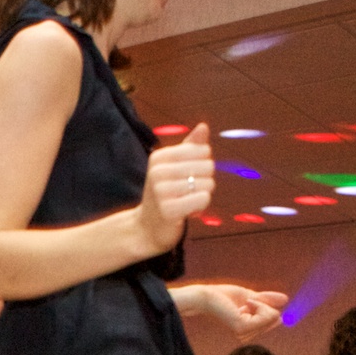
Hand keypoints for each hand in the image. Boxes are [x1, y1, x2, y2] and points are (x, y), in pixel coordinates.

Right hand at [137, 122, 212, 254]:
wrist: (147, 227)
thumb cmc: (165, 194)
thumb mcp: (174, 167)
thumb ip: (190, 147)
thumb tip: (203, 127)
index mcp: (159, 157)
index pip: (202, 150)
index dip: (203, 164)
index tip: (188, 176)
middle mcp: (157, 172)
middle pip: (208, 166)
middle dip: (205, 181)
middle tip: (188, 192)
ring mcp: (161, 191)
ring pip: (208, 184)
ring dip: (202, 196)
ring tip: (186, 202)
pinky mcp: (169, 210)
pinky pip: (203, 199)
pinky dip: (201, 207)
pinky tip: (188, 211)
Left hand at [196, 283, 283, 337]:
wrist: (207, 296)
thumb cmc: (223, 296)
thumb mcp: (251, 297)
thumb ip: (267, 300)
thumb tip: (286, 299)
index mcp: (249, 329)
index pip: (273, 319)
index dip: (267, 305)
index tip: (249, 301)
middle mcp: (248, 334)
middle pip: (275, 318)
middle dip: (264, 304)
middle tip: (245, 302)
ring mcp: (246, 333)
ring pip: (273, 316)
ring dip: (260, 303)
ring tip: (242, 305)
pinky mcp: (244, 328)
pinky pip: (267, 314)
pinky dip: (259, 304)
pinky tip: (244, 305)